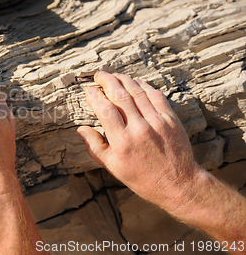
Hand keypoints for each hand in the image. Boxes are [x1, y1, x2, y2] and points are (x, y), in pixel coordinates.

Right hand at [77, 71, 203, 213]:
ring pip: (137, 92)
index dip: (95, 96)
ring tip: (114, 75)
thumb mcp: (113, 167)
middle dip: (107, 81)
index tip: (89, 90)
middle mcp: (139, 129)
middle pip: (120, 95)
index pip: (105, 110)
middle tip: (99, 75)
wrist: (178, 184)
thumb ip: (95, 147)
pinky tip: (135, 83)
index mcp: (122, 142)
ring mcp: (157, 122)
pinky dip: (143, 86)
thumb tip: (81, 130)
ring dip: (123, 80)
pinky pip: (155, 95)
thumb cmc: (142, 178)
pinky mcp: (170, 119)